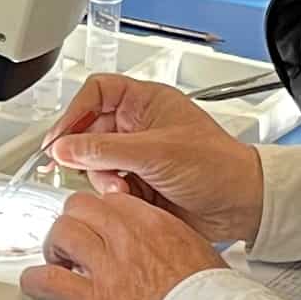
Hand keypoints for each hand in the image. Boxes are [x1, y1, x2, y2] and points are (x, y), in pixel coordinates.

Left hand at [18, 187, 225, 299]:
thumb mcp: (199, 256)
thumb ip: (172, 244)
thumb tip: (165, 249)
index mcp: (157, 224)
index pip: (112, 200)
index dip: (99, 214)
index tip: (97, 227)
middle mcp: (129, 237)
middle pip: (81, 207)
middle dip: (73, 222)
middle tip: (73, 243)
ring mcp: (109, 267)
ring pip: (62, 232)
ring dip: (54, 246)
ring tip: (57, 262)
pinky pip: (49, 279)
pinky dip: (36, 281)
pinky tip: (35, 284)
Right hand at [44, 74, 265, 245]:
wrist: (241, 206)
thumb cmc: (218, 166)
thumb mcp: (156, 152)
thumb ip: (104, 149)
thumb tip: (64, 148)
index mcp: (146, 102)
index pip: (96, 93)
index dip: (74, 112)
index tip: (59, 138)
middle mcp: (139, 126)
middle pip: (88, 131)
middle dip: (86, 154)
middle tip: (78, 167)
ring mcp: (137, 156)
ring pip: (94, 163)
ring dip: (102, 179)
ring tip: (122, 189)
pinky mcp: (138, 184)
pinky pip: (108, 186)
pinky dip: (113, 195)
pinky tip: (129, 200)